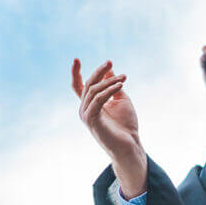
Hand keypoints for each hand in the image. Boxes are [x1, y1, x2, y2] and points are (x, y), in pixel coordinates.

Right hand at [72, 59, 146, 196]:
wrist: (130, 146)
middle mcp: (84, 109)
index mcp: (89, 104)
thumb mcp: (121, 100)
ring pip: (93, 90)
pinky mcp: (91, 120)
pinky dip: (109, 91)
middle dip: (99, 71)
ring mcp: (86, 115)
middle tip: (110, 62)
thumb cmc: (126, 125)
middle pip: (88, 84)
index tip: (76, 59)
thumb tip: (109, 70)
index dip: (76, 73)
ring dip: (109, 81)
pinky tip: (120, 85)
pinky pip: (98, 100)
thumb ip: (113, 86)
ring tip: (123, 78)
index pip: (78, 86)